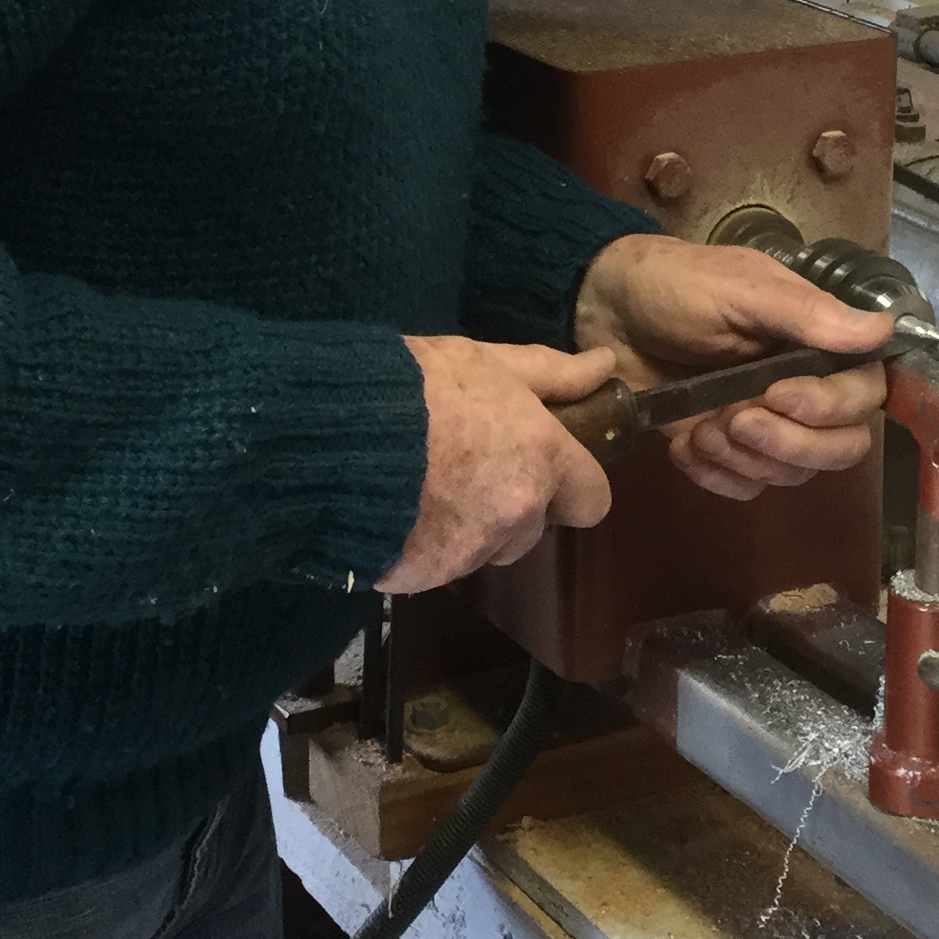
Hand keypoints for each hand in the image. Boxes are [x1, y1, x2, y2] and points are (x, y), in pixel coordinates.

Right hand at [379, 338, 618, 594]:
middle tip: (464, 470)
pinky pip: (439, 568)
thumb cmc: (414, 385)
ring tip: (421, 491)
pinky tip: (394, 512)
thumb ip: (552, 372)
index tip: (542, 471)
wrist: (332, 435)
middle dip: (509, 510)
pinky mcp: (428, 577)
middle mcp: (517, 511)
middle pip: (533, 530)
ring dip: (466, 532)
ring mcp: (472, 549)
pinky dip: (423, 549)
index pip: (593, 500)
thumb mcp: (485, 360)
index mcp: (542, 457)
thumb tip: (605, 364)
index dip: (570, 487)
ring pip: (486, 551)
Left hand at [571, 237, 892, 501]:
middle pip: (841, 447)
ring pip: (792, 474)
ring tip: (700, 426)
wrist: (602, 309)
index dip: (831, 408)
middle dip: (790, 445)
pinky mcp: (724, 448)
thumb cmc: (674, 285)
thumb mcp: (739, 289)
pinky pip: (745, 487)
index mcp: (816, 343)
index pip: (864, 395)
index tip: (778, 395)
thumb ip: (805, 314)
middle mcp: (802, 388)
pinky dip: (716, 475)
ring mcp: (764, 423)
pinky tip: (685, 443)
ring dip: (745, 459)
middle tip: (736, 422)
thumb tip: (881, 330)